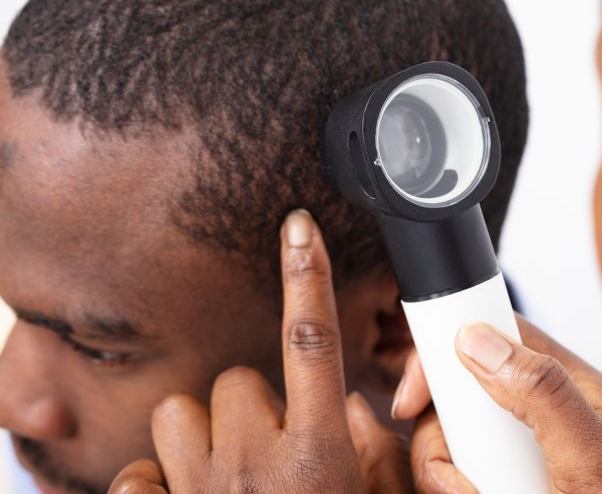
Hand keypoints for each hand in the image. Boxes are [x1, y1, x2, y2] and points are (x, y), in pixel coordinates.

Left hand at [110, 210, 410, 493]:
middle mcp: (255, 467)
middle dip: (256, 405)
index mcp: (318, 456)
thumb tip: (353, 407)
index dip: (308, 277)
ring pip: (177, 412)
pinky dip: (156, 479)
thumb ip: (376, 451)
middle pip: (238, 379)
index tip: (300, 226)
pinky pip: (134, 470)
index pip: (312, 342)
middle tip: (276, 456)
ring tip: (227, 472)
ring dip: (202, 434)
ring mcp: (199, 490)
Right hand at [392, 317, 601, 493]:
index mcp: (569, 385)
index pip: (494, 333)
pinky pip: (459, 478)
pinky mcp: (509, 483)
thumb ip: (544, 394)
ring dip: (446, 478)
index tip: (413, 400)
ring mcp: (523, 451)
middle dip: (439, 438)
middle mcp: (541, 412)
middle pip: (459, 396)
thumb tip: (477, 337)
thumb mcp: (594, 457)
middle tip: (455, 482)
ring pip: (452, 443)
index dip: (443, 353)